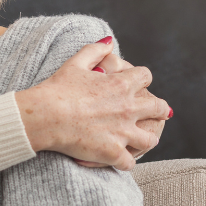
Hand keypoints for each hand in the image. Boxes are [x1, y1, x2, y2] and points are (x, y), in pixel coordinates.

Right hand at [16, 38, 170, 169]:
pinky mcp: (113, 152)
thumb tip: (108, 42)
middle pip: (158, 108)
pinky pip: (130, 162)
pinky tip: (121, 160)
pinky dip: (125, 161)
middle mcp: (128, 108)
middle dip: (159, 110)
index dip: (142, 79)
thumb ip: (95, 50)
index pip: (146, 76)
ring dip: (146, 138)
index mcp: (121, 84)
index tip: (139, 84)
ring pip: (150, 139)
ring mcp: (123, 132)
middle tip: (160, 113)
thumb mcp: (75, 63)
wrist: (46, 115)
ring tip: (143, 140)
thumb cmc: (57, 88)